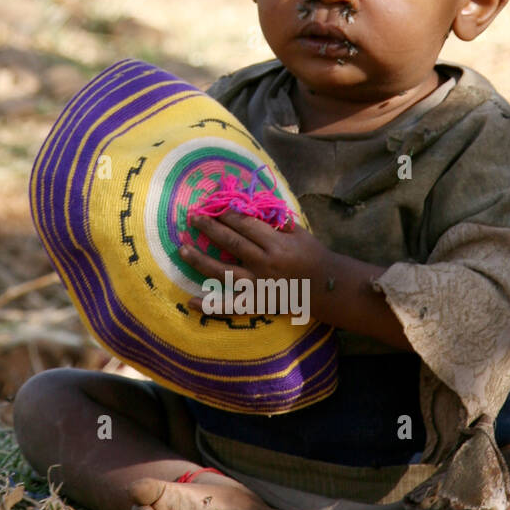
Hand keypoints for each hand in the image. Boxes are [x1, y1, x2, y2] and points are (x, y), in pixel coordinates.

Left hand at [179, 211, 329, 314]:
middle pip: (231, 243)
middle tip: (192, 217)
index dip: (226, 214)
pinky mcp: (257, 303)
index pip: (245, 225)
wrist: (327, 287)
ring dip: (201, 260)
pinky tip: (190, 302)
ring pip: (223, 271)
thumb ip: (275, 220)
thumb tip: (251, 204)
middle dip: (209, 228)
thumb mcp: (298, 232)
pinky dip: (211, 305)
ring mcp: (258, 285)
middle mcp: (265, 262)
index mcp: (276, 243)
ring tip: (182, 249)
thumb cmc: (313, 255)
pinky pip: (230, 305)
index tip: (211, 205)